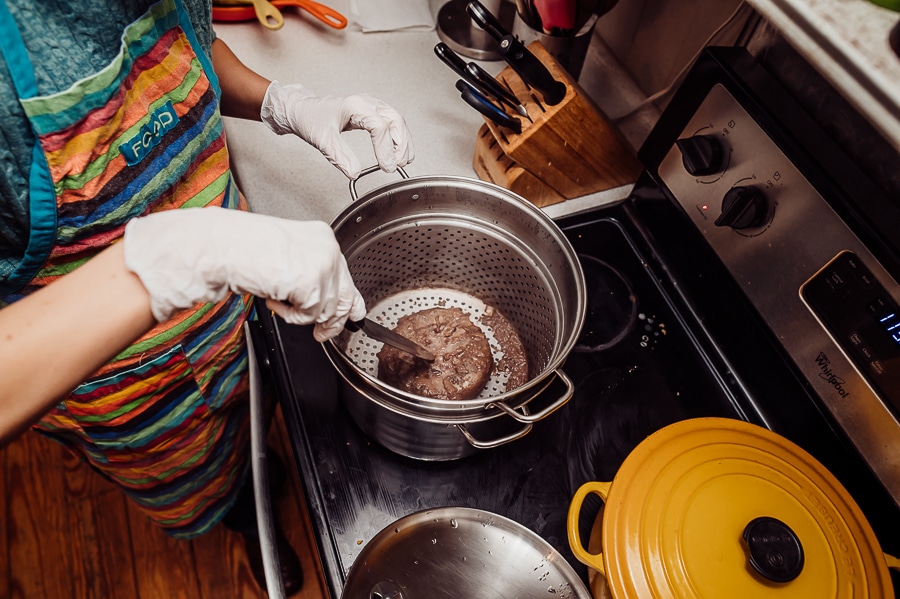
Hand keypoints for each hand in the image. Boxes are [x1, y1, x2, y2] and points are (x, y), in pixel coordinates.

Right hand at [123, 207, 365, 341]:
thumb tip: (329, 301)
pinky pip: (310, 316)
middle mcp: (328, 249)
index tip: (350, 316)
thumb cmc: (244, 247)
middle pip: (346, 297)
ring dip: (302, 315)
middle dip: (333, 321)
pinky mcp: (313, 284)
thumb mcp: (288, 257)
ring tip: (280, 301)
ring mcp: (323, 266)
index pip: (347, 276)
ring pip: (328, 310)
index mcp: (323, 238)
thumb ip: (312, 274)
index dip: (347, 302)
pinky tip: (275, 300)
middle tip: (322, 334)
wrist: (225, 245)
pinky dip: (291, 316)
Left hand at [260, 80, 413, 178]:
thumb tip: (355, 173)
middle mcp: (366, 103)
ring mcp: (370, 106)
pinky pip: (391, 123)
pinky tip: (397, 151)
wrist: (301, 111)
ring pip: (396, 120)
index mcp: (355, 106)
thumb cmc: (310, 119)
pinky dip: (397, 138)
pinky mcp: (370, 113)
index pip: (380, 126)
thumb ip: (339, 156)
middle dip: (401, 144)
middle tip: (399, 164)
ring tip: (403, 161)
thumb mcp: (322, 140)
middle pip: (395, 120)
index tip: (386, 167)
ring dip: (403, 141)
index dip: (385, 148)